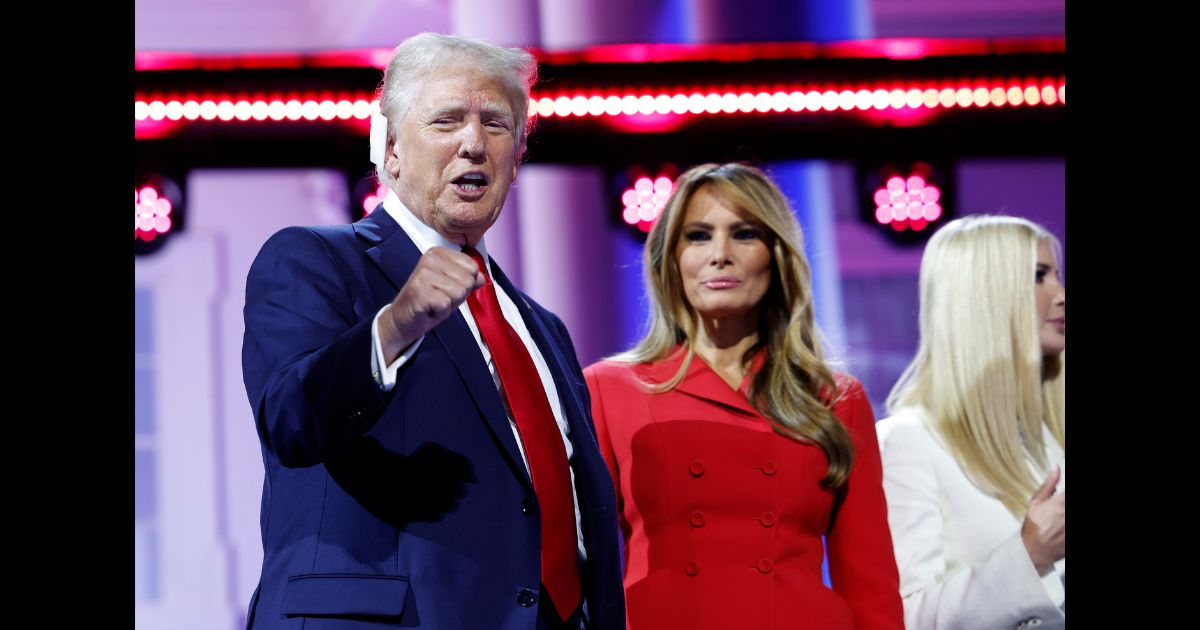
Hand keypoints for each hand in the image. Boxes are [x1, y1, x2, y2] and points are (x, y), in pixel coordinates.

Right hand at [378, 247, 484, 361]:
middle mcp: (430, 258)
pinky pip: (446, 304)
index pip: (472, 267)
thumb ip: (468, 280)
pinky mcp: (420, 290)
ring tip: (434, 304)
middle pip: (467, 280)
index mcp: (438, 253)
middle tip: (439, 298)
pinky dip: (441, 313)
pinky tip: (429, 310)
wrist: (403, 320)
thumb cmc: (428, 303)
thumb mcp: (452, 288)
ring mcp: (423, 273)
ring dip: (449, 305)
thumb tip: (482, 278)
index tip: (446, 288)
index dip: (464, 284)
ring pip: (459, 292)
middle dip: (458, 296)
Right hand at [1020, 464, 1064, 574]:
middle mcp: (1068, 514)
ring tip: (1060, 517)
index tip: (1063, 495)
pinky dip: (1066, 524)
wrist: (1034, 550)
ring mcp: (1071, 526)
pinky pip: (1072, 526)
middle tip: (1060, 507)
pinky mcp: (1073, 537)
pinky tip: (1061, 525)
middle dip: (1064, 503)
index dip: (1065, 493)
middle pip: (1069, 501)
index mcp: (1061, 503)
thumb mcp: (1037, 502)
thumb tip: (1055, 468)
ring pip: (1069, 515)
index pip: (1070, 489)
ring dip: (1065, 515)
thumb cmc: (1034, 527)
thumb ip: (1049, 484)